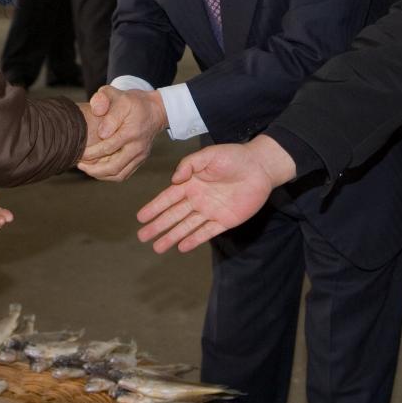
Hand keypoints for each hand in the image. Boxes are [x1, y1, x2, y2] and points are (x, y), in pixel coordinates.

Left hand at [78, 86, 166, 180]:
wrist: (155, 109)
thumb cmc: (132, 101)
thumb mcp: (116, 94)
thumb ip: (103, 101)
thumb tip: (101, 130)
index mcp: (131, 131)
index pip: (108, 147)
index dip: (90, 153)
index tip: (78, 151)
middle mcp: (137, 146)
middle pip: (114, 167)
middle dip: (93, 168)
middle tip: (79, 163)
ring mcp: (140, 155)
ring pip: (119, 175)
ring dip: (100, 174)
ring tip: (86, 168)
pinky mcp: (140, 160)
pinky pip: (123, 174)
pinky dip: (108, 175)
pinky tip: (97, 169)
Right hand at [137, 135, 296, 252]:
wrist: (261, 167)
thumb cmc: (234, 157)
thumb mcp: (209, 155)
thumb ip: (189, 164)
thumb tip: (173, 180)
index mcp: (191, 183)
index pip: (168, 198)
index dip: (154, 207)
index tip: (140, 217)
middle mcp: (198, 199)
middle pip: (174, 215)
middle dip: (158, 226)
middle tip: (142, 237)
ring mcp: (211, 211)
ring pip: (187, 227)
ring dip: (172, 236)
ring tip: (157, 247)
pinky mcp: (225, 220)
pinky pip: (206, 232)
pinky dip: (194, 240)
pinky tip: (181, 247)